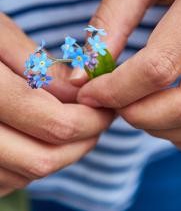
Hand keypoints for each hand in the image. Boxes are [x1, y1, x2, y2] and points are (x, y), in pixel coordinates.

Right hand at [0, 13, 114, 195]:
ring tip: (73, 125)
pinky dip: (37, 160)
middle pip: (44, 159)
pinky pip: (11, 179)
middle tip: (98, 120)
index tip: (106, 108)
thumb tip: (79, 89)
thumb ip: (39, 65)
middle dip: (83, 141)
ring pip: (29, 173)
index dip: (91, 120)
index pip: (54, 124)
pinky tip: (42, 136)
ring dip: (62, 153)